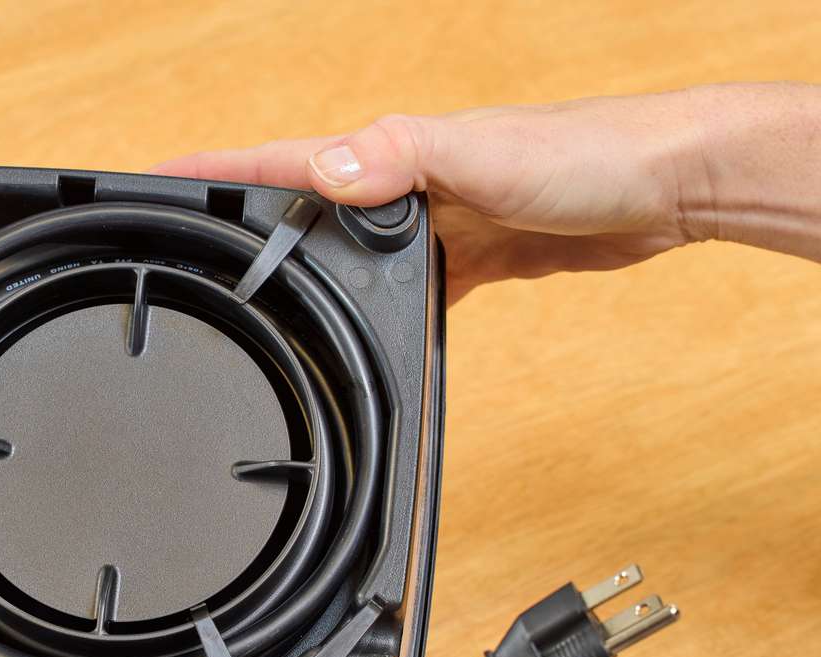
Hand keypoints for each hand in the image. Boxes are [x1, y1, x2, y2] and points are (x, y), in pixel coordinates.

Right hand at [154, 92, 709, 303]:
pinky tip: (369, 337)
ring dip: (308, 279)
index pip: (279, 164)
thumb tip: (320, 170)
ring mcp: (433, 224)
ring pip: (350, 258)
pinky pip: (407, 289)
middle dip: (242, 233)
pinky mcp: (469, 258)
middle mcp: (400, 186)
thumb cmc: (585, 155)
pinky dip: (382, 312)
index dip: (213, 175)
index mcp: (386, 154)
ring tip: (254, 312)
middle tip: (185, 263)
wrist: (667, 187)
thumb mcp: (475, 154)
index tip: (153, 185)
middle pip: (301, 213)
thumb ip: (397, 160)